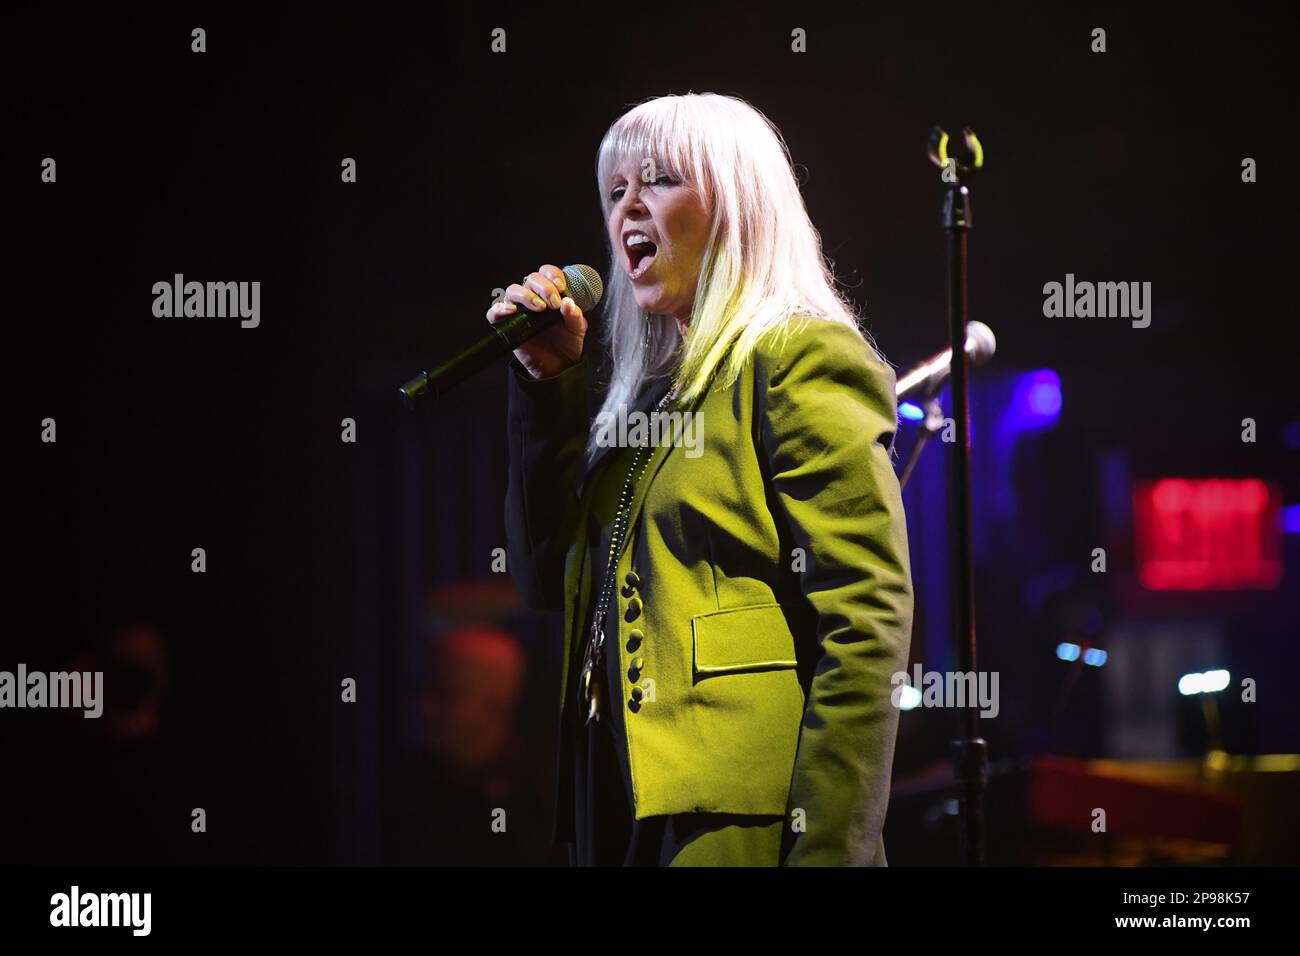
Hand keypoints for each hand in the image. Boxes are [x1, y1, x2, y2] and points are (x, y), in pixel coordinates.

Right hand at [485, 264, 587, 379]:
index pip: (546, 272)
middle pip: (531, 278)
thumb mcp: (577, 329)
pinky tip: (512, 311)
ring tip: (539, 308)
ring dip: (526, 295)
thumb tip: (568, 302)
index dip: (553, 275)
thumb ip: (575, 315)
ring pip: (513, 290)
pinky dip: (500, 309)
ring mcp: (519, 310)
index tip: (561, 287)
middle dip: (544, 287)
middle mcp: (533, 297)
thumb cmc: (567, 343)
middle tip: (554, 303)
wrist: (558, 365)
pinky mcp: (507, 325)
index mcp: (550, 292)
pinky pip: (495, 312)